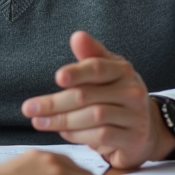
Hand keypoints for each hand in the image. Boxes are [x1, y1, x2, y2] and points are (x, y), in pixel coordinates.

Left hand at [21, 31, 174, 168]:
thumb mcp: (106, 71)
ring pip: (93, 117)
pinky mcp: (134, 139)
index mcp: (123, 70)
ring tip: (40, 122)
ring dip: (62, 120)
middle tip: (30, 108)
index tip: (57, 77)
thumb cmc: (117, 95)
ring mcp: (135, 116)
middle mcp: (132, 91)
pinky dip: (78, 135)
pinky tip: (63, 132)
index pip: (98, 68)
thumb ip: (90, 55)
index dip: (77, 72)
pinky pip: (101, 137)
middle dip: (55, 103)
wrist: (145, 129)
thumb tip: (77, 36)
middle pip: (88, 96)